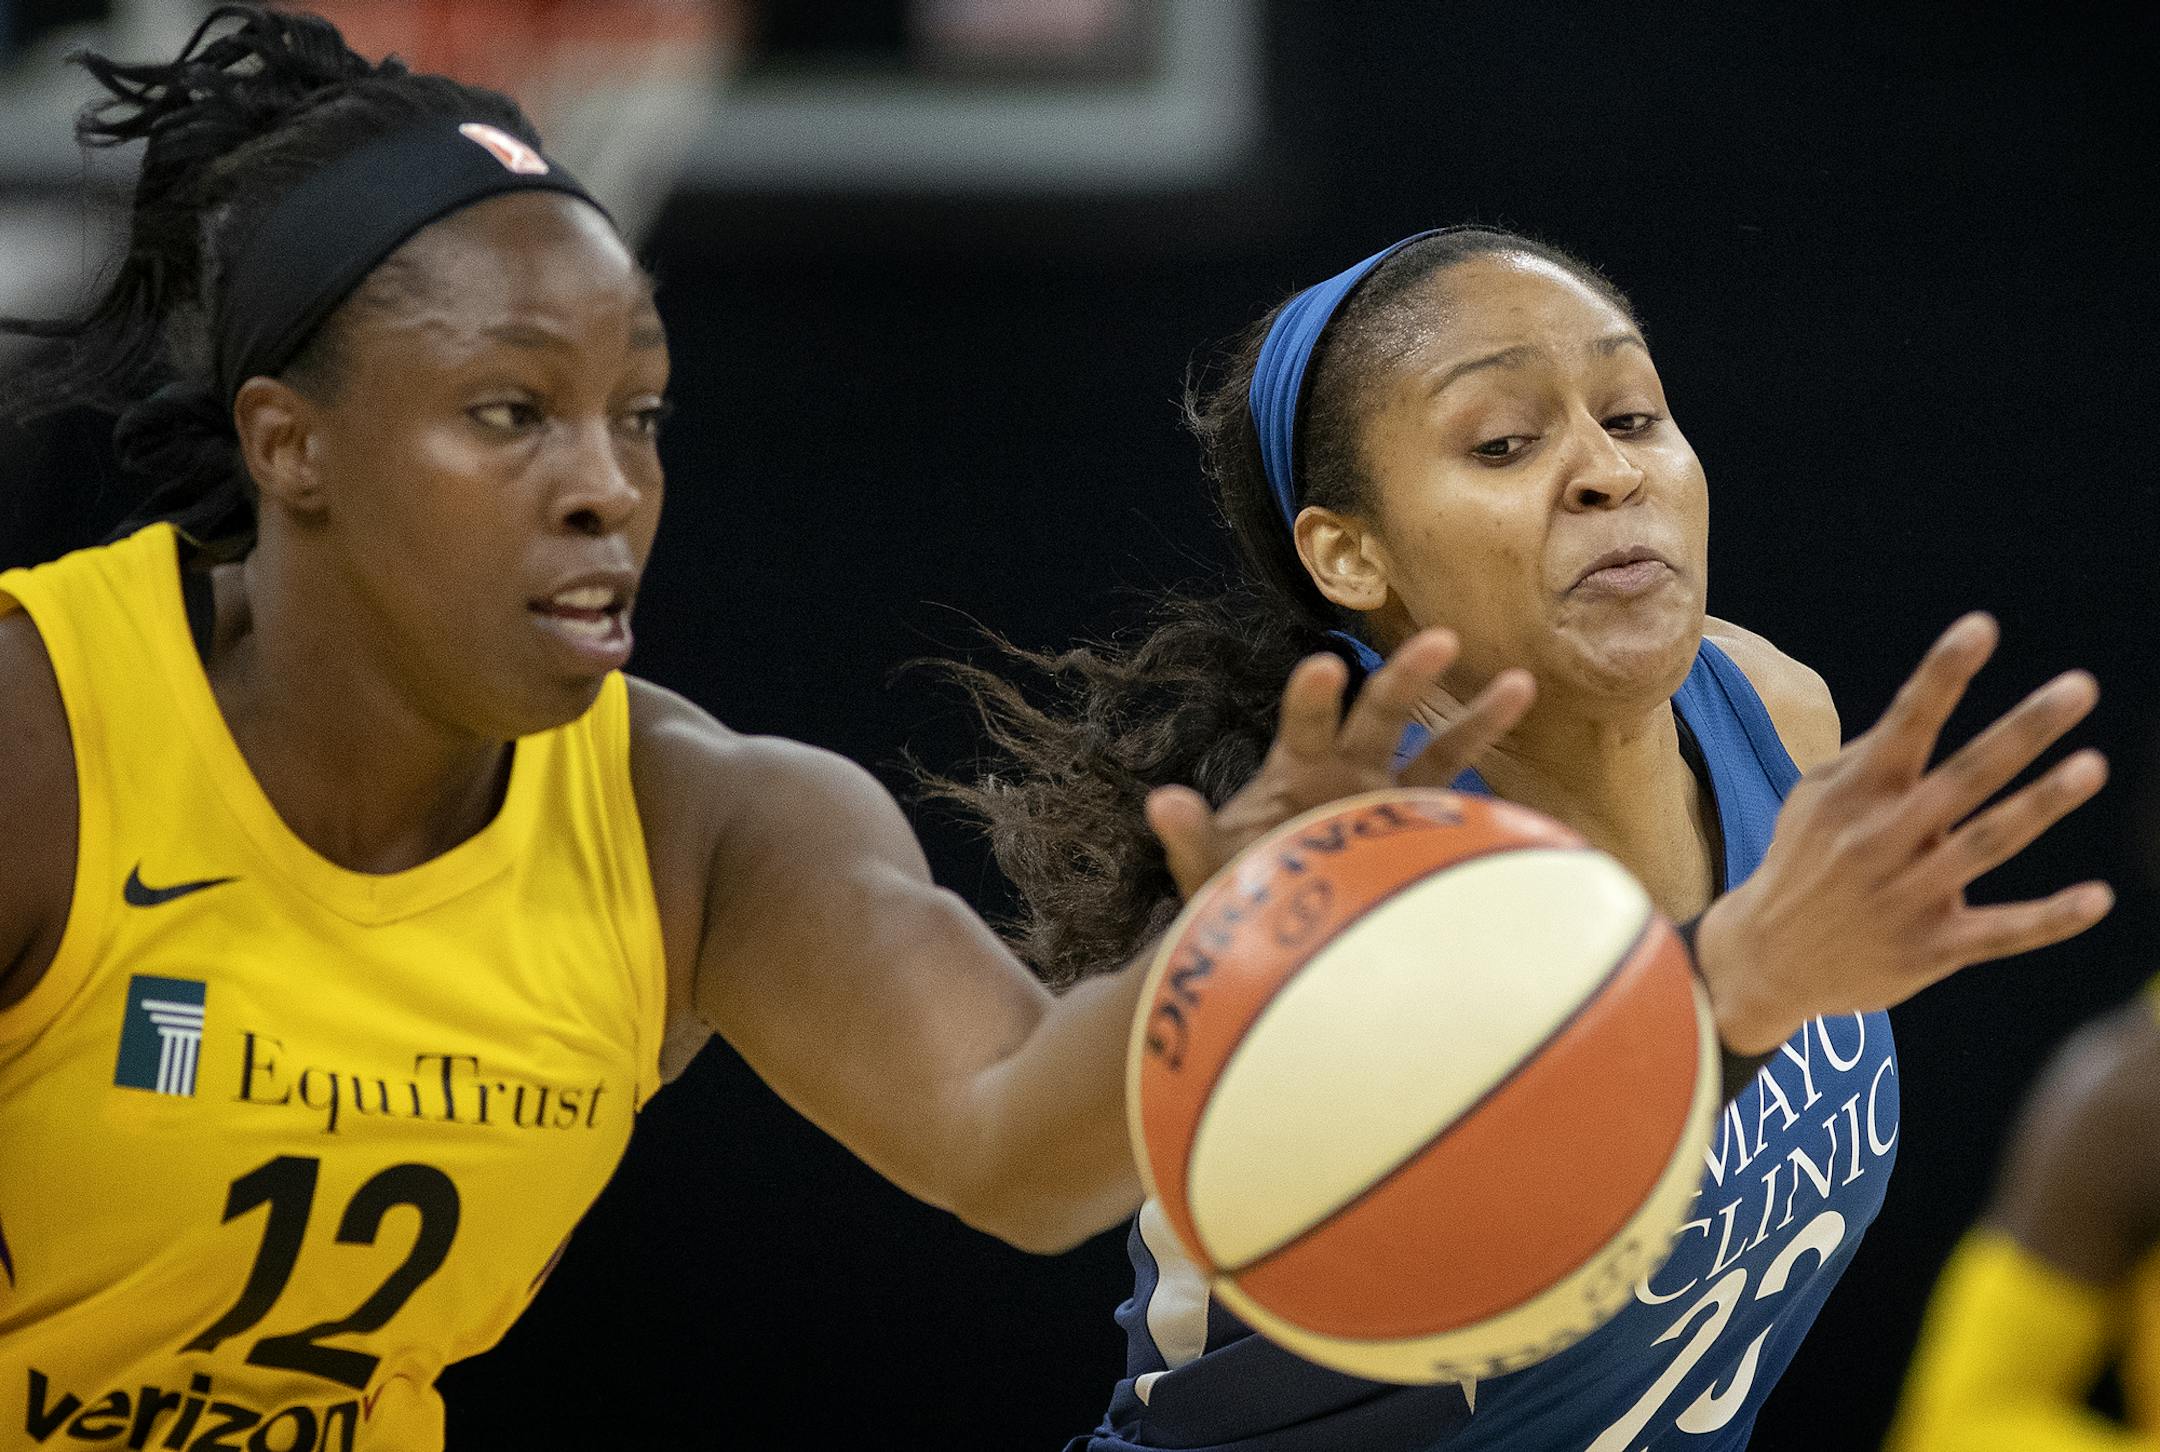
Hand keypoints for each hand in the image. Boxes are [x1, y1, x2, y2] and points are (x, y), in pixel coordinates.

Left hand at [1145, 629, 1534, 897]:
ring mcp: (1389, 800)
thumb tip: (1161, 804)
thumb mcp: (1210, 870)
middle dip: (1406, 677)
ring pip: (1437, 751)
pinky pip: (1463, 812)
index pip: (1305, 724)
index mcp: (1295, 771)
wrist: (1276, 930)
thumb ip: (1190, 837)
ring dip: (1476, 717)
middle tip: (1439, 640)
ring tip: (1519, 681)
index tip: (1325, 669)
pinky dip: (1497, 805)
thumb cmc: (1240, 892)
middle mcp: (1347, 771)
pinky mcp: (1419, 836)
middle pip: (1379, 715)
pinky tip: (1540, 799)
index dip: (1314, 698)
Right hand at [1697, 613, 2111, 1055]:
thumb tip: (1923, 713)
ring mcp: (1909, 896)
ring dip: (2041, 804)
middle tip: (2079, 687)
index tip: (1981, 627)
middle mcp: (1884, 838)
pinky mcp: (1930, 949)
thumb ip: (1868, 758)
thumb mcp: (1811, 801)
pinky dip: (2050, 919)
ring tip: (2092, 765)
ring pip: (1986, 843)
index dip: (1943, 675)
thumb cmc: (1800, 863)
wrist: (1764, 960)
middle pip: (1964, 777)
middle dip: (2023, 731)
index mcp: (1857, 795)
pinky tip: (2098, 899)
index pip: (1905, 723)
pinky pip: (1999, 933)